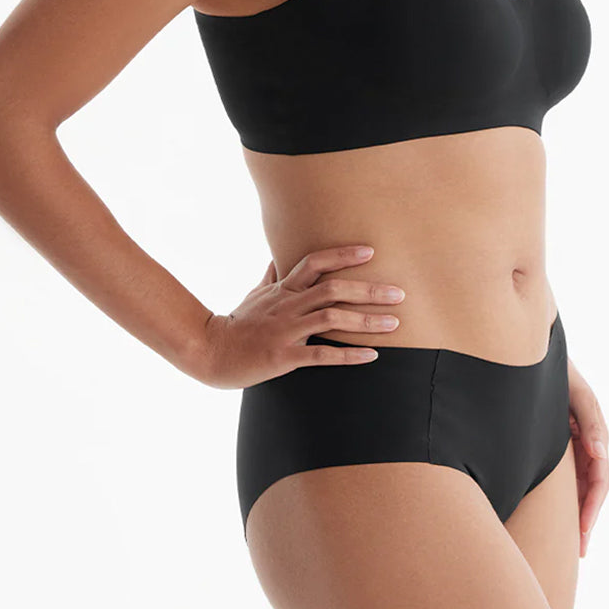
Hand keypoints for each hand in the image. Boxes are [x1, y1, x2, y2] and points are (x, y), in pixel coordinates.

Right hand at [197, 245, 405, 388]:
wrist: (210, 351)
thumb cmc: (237, 323)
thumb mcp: (254, 294)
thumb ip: (272, 276)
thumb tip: (277, 256)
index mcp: (284, 289)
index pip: (315, 262)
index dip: (343, 255)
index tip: (370, 252)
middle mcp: (287, 305)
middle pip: (332, 288)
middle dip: (368, 290)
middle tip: (399, 293)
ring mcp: (285, 330)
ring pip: (331, 318)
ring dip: (366, 321)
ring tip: (394, 324)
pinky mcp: (283, 356)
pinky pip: (320, 354)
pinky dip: (348, 355)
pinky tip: (371, 356)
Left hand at [567, 358, 608, 558]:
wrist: (529, 357)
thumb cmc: (555, 373)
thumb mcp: (576, 392)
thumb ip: (591, 421)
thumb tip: (601, 454)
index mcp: (593, 435)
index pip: (599, 480)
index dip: (592, 507)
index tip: (582, 531)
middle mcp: (585, 445)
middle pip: (590, 490)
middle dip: (586, 520)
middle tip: (579, 550)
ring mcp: (571, 446)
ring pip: (578, 487)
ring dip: (575, 514)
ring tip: (570, 544)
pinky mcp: (556, 445)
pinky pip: (562, 478)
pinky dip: (561, 499)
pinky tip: (551, 517)